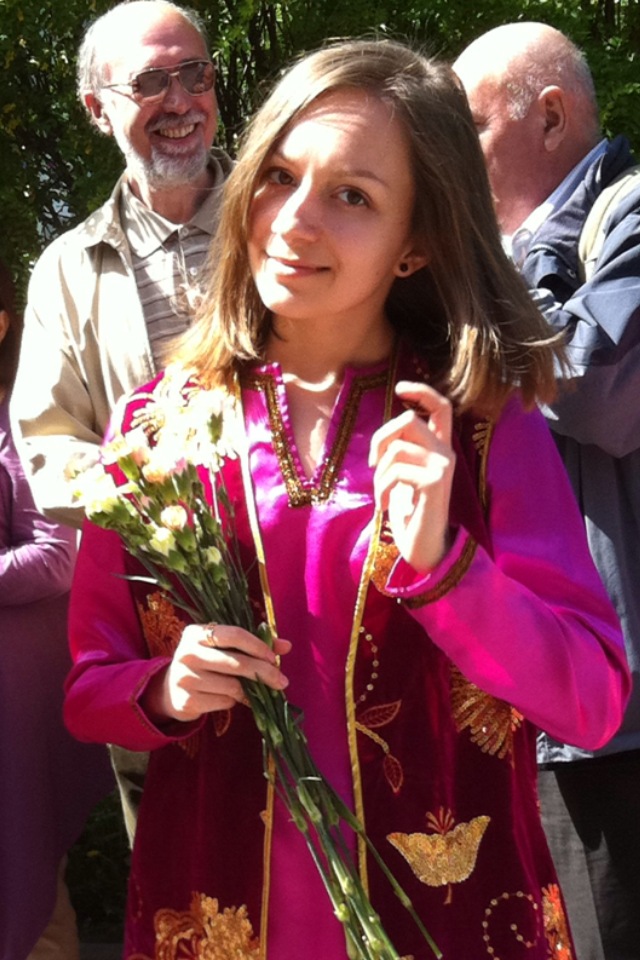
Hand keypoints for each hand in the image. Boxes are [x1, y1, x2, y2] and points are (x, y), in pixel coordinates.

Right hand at [144, 623, 290, 723]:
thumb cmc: (206, 663)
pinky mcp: (187, 700)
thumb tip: (287, 646)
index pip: (234, 634)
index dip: (258, 646)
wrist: (171, 689)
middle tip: (282, 682)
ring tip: (250, 689)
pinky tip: (230, 698)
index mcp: (196, 633)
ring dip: (248, 690)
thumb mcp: (223, 649)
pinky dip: (235, 702)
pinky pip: (225, 702)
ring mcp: (185, 677)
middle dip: (264, 673)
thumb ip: (255, 645)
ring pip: (233, 685)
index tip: (273, 658)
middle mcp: (187, 653)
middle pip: (236, 662)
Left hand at [369, 381, 454, 572]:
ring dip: (378, 474)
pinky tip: (385, 506)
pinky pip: (396, 470)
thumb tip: (385, 435)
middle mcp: (446, 453)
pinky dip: (382, 489)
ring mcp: (443, 466)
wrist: (424, 548)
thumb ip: (401, 452)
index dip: (423, 391)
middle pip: (407, 419)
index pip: (442, 407)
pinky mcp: (435, 482)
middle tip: (373, 465)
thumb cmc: (409, 513)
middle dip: (380, 438)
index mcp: (439, 449)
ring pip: (396, 448)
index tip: (400, 387)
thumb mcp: (403, 476)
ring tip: (381, 496)